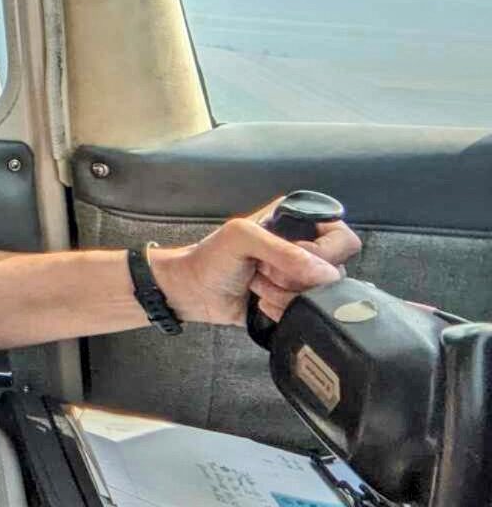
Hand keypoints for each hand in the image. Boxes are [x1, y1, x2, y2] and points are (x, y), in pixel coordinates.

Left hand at [155, 199, 360, 325]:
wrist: (192, 291)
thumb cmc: (211, 256)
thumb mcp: (242, 238)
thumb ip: (285, 251)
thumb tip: (328, 275)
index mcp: (298, 221)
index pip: (343, 239)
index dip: (320, 253)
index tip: (288, 255)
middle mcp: (306, 248)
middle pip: (335, 273)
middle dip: (294, 278)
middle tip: (264, 271)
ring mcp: (302, 279)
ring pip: (322, 297)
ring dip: (285, 296)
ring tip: (258, 285)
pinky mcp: (295, 303)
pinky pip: (308, 314)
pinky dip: (283, 311)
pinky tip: (262, 303)